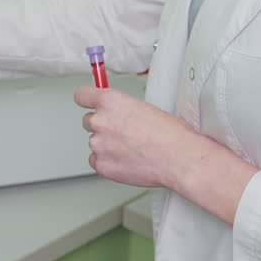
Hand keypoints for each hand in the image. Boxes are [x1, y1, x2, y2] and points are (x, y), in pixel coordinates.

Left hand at [75, 85, 259, 223]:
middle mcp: (100, 121)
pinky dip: (108, 162)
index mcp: (110, 101)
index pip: (82, 95)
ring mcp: (99, 144)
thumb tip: (116, 112)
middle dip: (103, 126)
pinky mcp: (102, 165)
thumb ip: (122, 108)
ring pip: (94, 143)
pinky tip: (126, 161)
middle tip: (123, 133)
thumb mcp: (144, 107)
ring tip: (131, 149)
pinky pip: (96, 161)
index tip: (90, 104)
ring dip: (107, 145)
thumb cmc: (170, 134)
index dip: (87, 100)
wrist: (179, 159)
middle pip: (88, 121)